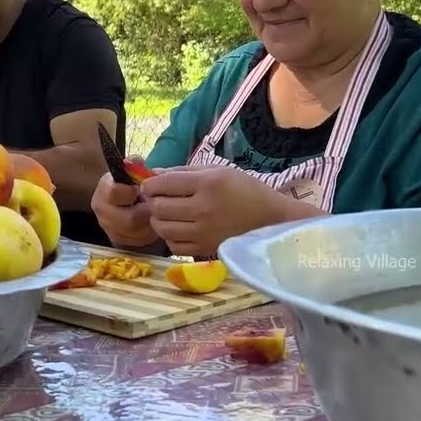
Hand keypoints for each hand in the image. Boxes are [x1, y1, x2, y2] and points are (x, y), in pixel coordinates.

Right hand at [89, 156, 157, 247]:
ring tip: (154, 212)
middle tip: (153, 204)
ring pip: (137, 232)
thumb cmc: (129, 184)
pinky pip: (140, 241)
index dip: (131, 191)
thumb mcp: (130, 172)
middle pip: (129, 219)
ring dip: (150, 222)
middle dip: (146, 212)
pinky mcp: (120, 241)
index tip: (139, 189)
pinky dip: (149, 232)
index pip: (114, 193)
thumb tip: (135, 161)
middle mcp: (103, 212)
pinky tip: (151, 222)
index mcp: (104, 191)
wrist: (124, 200)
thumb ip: (134, 165)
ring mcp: (110, 229)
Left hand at [140, 165, 285, 256]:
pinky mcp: (205, 249)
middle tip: (158, 198)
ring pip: (162, 228)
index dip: (149, 184)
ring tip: (167, 214)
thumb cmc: (245, 190)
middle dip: (152, 201)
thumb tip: (153, 174)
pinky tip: (179, 229)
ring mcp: (204, 232)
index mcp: (207, 184)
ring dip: (158, 219)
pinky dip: (170, 237)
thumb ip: (183, 171)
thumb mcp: (218, 170)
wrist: (272, 219)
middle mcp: (203, 208)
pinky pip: (173, 246)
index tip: (148, 185)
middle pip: (159, 207)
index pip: (164, 184)